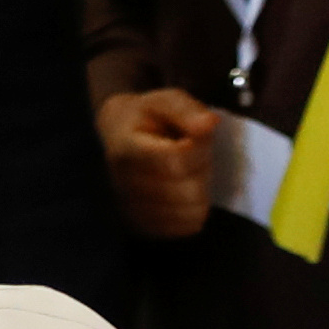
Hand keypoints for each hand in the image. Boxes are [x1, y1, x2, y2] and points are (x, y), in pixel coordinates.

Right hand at [96, 87, 220, 241]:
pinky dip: (195, 210)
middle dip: (202, 171)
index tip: (191, 138)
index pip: (176, 162)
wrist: (119, 136)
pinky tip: (183, 191)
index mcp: (125, 149)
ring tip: (186, 173)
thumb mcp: (166, 101)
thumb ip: (186, 110)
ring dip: (200, 192)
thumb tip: (208, 123)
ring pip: (191, 212)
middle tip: (192, 156)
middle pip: (188, 191)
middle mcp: (122, 184)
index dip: (198, 150)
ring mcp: (130, 209)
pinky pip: (188, 227)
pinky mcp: (143, 226)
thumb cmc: (148, 117)